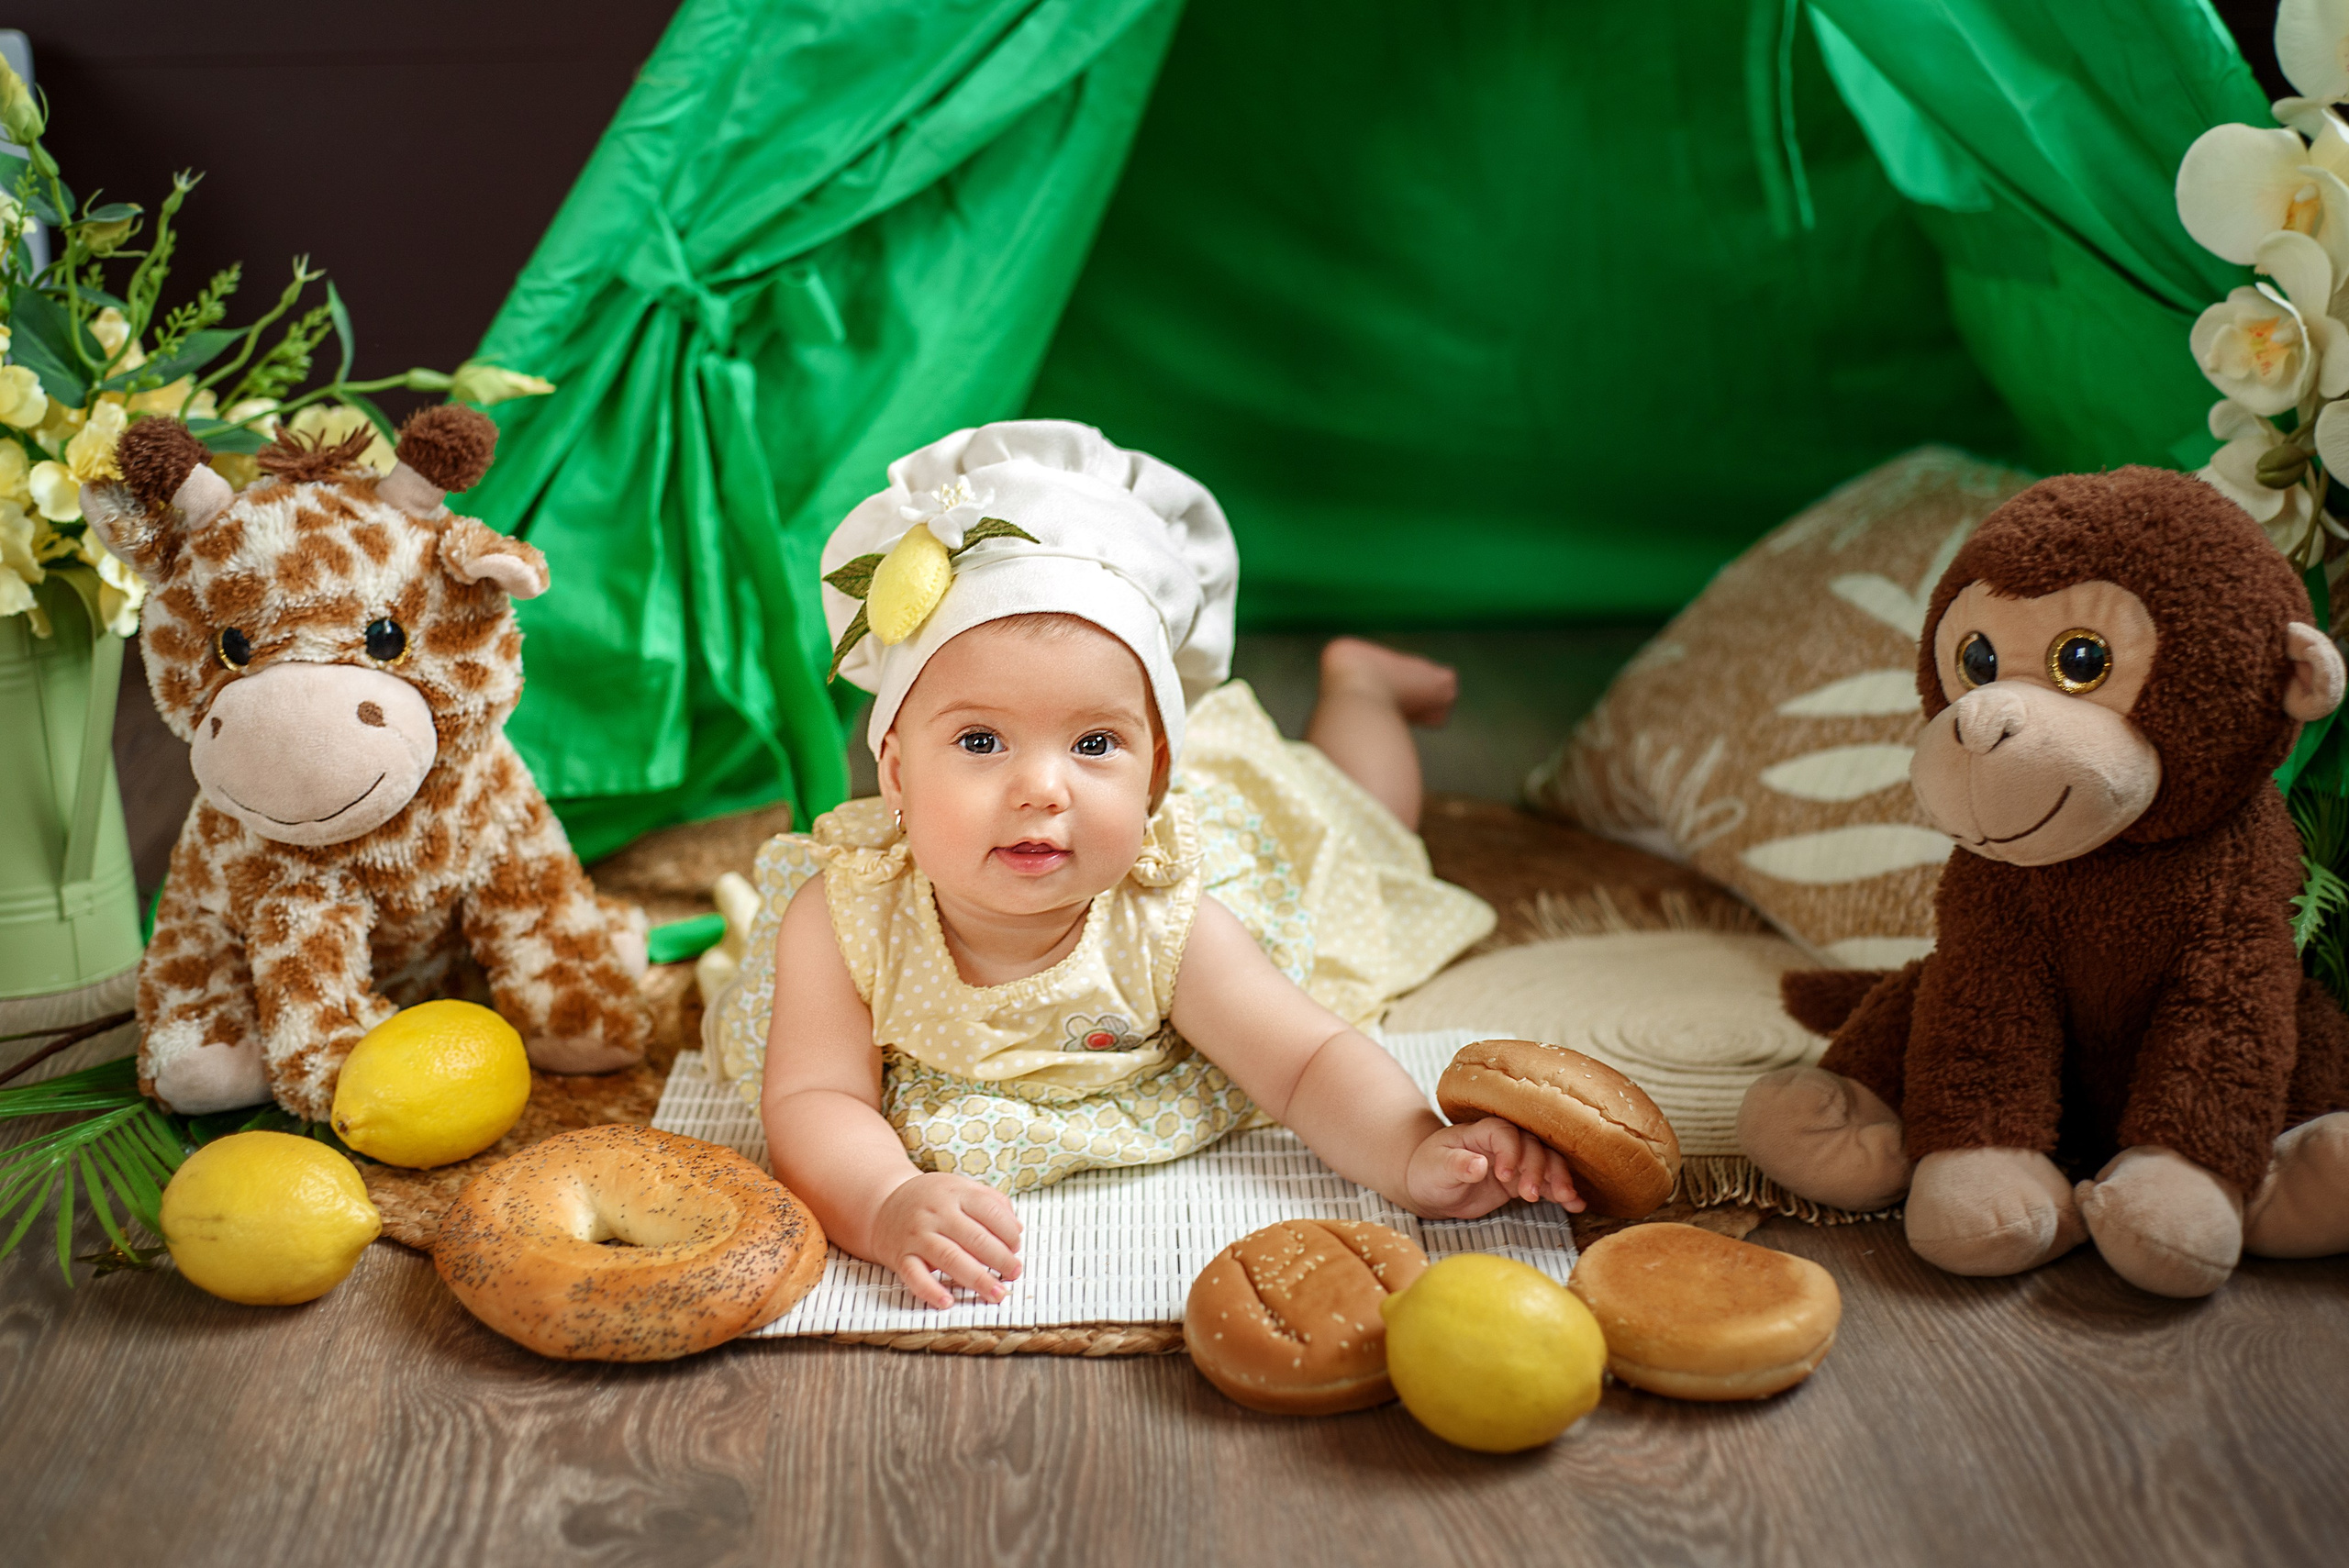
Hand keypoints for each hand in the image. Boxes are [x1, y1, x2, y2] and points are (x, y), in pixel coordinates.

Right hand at [870, 1171, 1023, 1308]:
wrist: (883, 1206)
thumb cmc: (933, 1200)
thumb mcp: (961, 1189)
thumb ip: (992, 1203)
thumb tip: (1017, 1229)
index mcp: (956, 1193)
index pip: (990, 1212)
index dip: (1008, 1233)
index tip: (1016, 1248)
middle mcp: (936, 1213)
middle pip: (974, 1238)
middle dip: (1000, 1259)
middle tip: (1014, 1273)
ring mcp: (917, 1235)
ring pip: (950, 1258)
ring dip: (977, 1278)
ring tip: (997, 1293)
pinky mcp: (901, 1256)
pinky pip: (915, 1276)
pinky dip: (931, 1291)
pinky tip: (948, 1302)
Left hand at [1405, 1116, 1583, 1218]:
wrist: (1429, 1187)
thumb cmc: (1428, 1170)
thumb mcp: (1435, 1168)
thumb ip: (1457, 1165)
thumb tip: (1478, 1165)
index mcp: (1481, 1131)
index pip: (1505, 1132)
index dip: (1511, 1151)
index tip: (1504, 1176)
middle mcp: (1503, 1142)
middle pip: (1533, 1145)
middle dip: (1538, 1168)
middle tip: (1530, 1195)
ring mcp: (1516, 1161)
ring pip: (1547, 1162)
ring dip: (1558, 1178)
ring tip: (1566, 1199)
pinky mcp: (1521, 1181)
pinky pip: (1546, 1184)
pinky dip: (1562, 1193)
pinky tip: (1577, 1205)